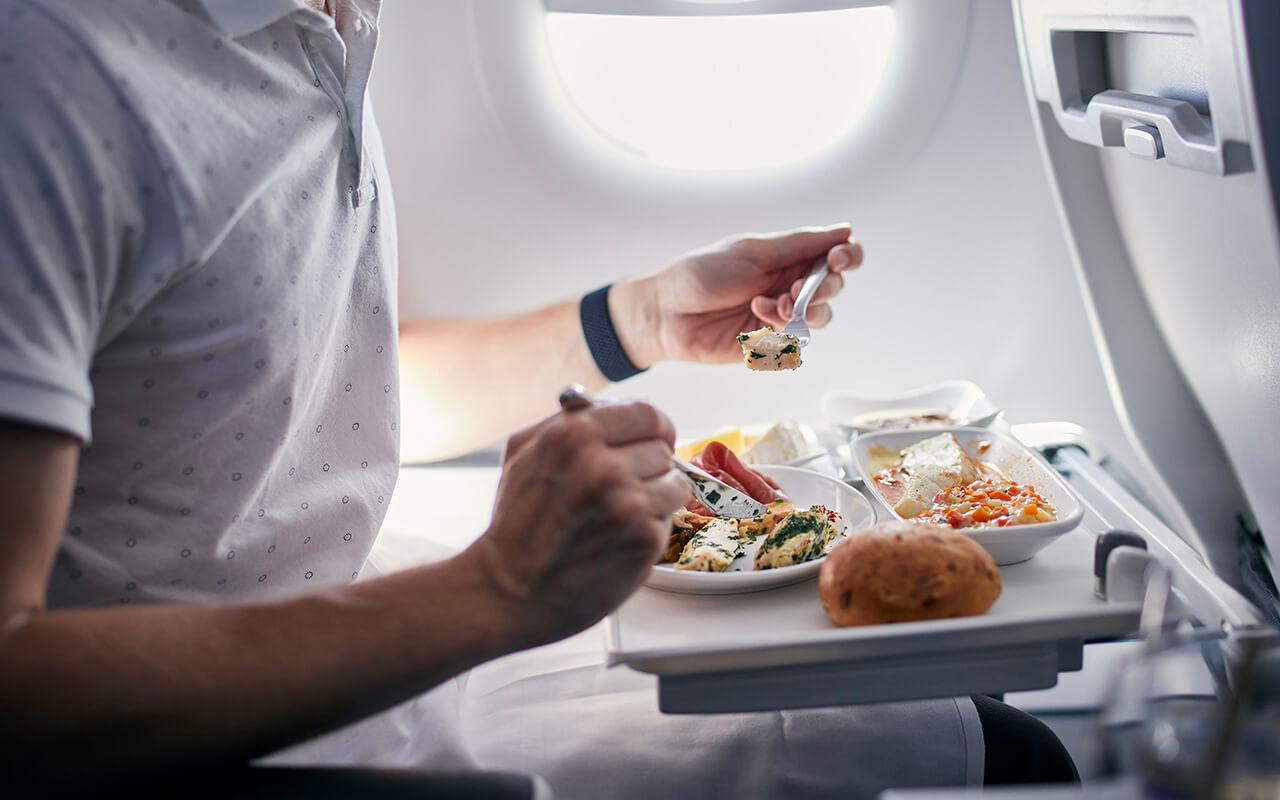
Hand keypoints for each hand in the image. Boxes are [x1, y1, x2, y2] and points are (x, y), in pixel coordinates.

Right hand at [461, 399, 687, 649]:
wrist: (509, 590)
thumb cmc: (517, 523)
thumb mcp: (524, 452)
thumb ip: (568, 421)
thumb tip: (615, 404)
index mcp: (575, 434)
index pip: (648, 413)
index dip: (651, 429)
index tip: (649, 440)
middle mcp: (604, 465)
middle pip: (663, 447)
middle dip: (647, 465)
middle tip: (622, 487)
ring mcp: (627, 503)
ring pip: (674, 482)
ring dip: (655, 496)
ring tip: (620, 514)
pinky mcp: (644, 538)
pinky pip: (669, 518)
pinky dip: (650, 526)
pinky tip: (619, 537)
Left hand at [609, 224, 862, 366]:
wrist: (665, 313)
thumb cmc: (701, 274)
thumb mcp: (752, 252)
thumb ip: (799, 245)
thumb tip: (844, 230)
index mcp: (787, 256)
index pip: (836, 254)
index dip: (848, 256)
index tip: (839, 259)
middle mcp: (789, 284)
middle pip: (833, 287)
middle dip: (823, 287)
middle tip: (796, 288)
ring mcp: (780, 315)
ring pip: (821, 317)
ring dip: (804, 310)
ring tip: (774, 305)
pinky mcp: (769, 343)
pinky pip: (795, 341)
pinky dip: (782, 329)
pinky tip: (756, 317)